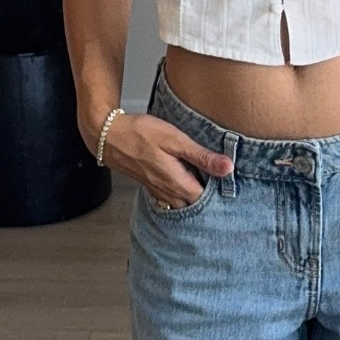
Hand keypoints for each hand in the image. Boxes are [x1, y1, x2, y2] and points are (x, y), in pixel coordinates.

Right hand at [81, 108, 232, 209]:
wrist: (108, 136)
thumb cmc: (140, 134)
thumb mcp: (175, 140)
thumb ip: (202, 156)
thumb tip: (228, 168)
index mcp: (178, 184)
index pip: (209, 200)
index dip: (222, 193)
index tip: (231, 183)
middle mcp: (169, 193)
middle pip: (197, 205)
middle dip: (211, 197)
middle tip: (223, 184)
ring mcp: (159, 192)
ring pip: (184, 203)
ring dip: (196, 196)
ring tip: (208, 181)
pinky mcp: (152, 187)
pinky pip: (172, 198)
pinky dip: (182, 192)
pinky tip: (187, 179)